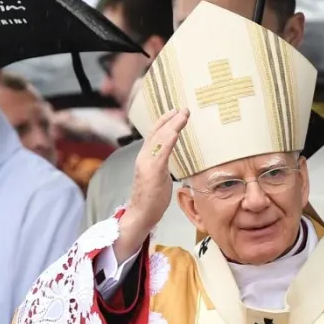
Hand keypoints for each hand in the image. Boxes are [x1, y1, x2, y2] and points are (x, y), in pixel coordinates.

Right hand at [115, 108, 190, 255]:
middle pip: (157, 132)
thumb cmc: (151, 199)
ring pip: (160, 138)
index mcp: (146, 158)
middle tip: (183, 108)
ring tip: (183, 114)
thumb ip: (163, 164)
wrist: (140, 215)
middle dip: (170, 119)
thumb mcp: (159, 177)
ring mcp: (147, 163)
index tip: (176, 112)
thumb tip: (171, 158)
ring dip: (172, 124)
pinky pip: (161, 151)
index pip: (155, 135)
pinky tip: (177, 131)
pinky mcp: (152, 171)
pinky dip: (169, 139)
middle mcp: (143, 157)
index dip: (165, 122)